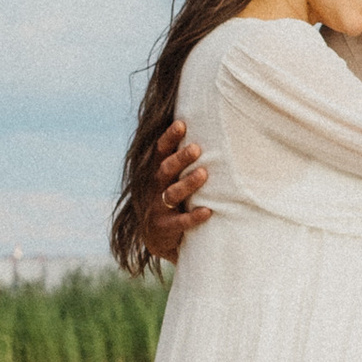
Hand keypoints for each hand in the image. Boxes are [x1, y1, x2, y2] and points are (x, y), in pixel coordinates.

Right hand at [144, 120, 212, 264]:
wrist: (156, 237)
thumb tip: (205, 127)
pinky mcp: (165, 228)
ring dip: (187, 184)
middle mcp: (153, 189)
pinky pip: (180, 222)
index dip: (168, 138)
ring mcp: (157, 209)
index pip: (159, 152)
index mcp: (154, 173)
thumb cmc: (170, 198)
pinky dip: (193, 217)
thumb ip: (179, 159)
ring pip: (171, 194)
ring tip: (203, 173)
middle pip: (164, 170)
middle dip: (180, 159)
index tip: (181, 124)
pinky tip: (207, 211)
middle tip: (196, 148)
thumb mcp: (169, 179)